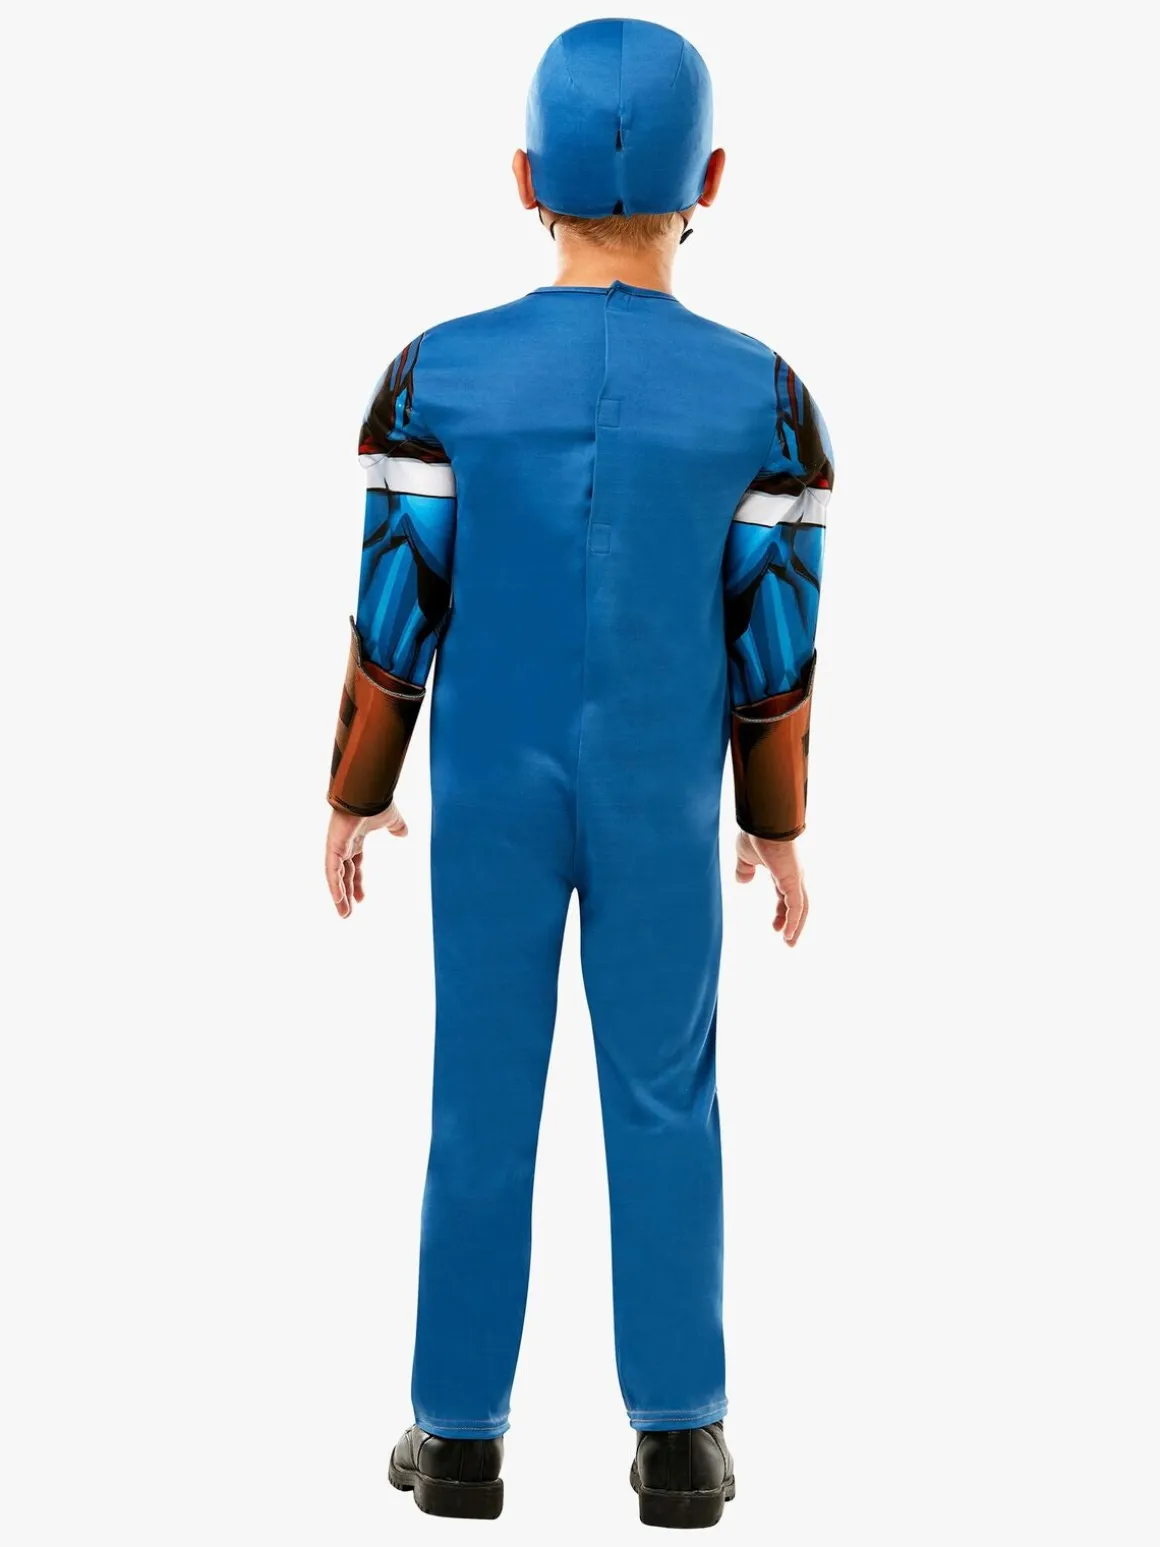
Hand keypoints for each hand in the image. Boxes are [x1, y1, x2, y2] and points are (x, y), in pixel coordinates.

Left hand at [325, 802, 407, 917]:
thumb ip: (396, 826)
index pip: (354, 865)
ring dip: (340, 896)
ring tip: (344, 914)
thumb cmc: (375, 800)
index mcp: (355, 839)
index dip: (358, 881)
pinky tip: (338, 901)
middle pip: (344, 875)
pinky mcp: (333, 847)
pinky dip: (334, 886)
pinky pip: (331, 871)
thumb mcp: (390, 818)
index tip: (362, 897)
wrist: (366, 790)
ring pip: (336, 877)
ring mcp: (337, 846)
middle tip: (349, 910)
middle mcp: (344, 844)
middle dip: (347, 892)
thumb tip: (405, 833)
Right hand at [734, 830, 809, 945]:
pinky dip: (793, 921)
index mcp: (783, 871)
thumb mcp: (745, 856)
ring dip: (796, 927)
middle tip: (787, 940)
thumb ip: (744, 869)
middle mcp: (793, 876)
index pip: (786, 896)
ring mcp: (795, 878)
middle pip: (798, 905)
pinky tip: (788, 933)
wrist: (763, 821)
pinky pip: (797, 906)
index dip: (782, 913)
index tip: (775, 927)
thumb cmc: (755, 833)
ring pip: (801, 908)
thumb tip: (743, 882)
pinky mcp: (793, 880)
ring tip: (790, 943)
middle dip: (793, 923)